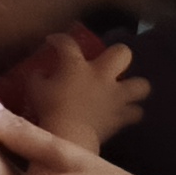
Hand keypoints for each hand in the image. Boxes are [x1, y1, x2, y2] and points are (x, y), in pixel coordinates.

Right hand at [0, 30, 148, 155]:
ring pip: (141, 85)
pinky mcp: (121, 116)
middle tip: (107, 63)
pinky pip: (135, 113)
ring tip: (124, 91)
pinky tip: (124, 114)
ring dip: (134, 87)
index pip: (68, 43)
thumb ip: (38, 77)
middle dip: (118, 55)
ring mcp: (115, 96)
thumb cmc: (50, 109)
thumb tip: (40, 73)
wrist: (69, 135)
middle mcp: (101, 75)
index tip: (53, 42)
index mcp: (77, 65)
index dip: (59, 40)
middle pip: (122, 53)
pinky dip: (131, 113)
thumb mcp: (35, 89)